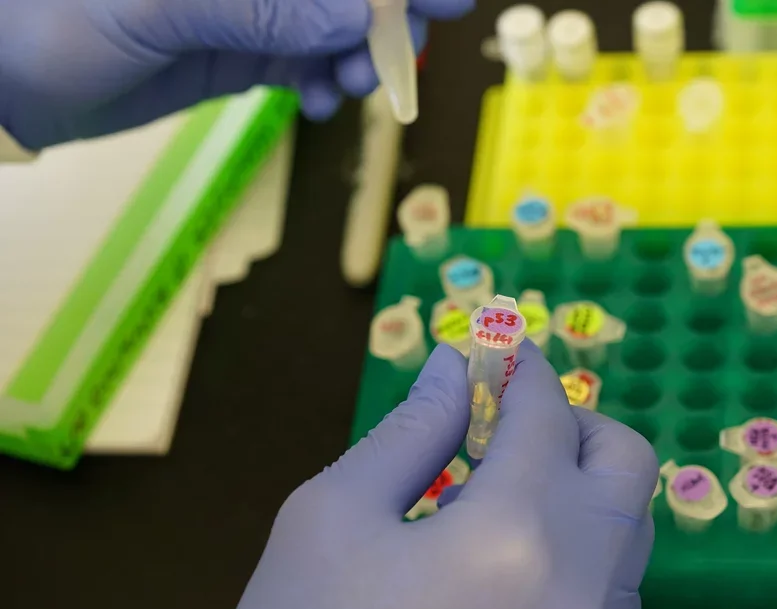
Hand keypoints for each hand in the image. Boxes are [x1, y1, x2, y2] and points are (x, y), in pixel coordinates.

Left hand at [0, 0, 472, 149]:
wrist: (1, 77)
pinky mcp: (247, 44)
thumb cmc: (44, 14)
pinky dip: (331, 83)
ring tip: (351, 87)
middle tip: (404, 49)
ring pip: (341, 21)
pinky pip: (315, 60)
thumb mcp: (154, 7)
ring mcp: (253, 3)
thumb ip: (257, 10)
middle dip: (387, 12)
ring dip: (364, 56)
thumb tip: (351, 17)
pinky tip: (320, 100)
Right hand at [207, 342, 658, 608]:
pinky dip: (579, 569)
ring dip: (580, 500)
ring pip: (628, 540)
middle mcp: (584, 590)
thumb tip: (451, 368)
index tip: (499, 356)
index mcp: (517, 532)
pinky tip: (510, 585)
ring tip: (497, 514)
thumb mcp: (329, 522)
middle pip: (625, 467)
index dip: (522, 373)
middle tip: (513, 430)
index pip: (547, 417)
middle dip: (575, 427)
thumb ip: (409, 432)